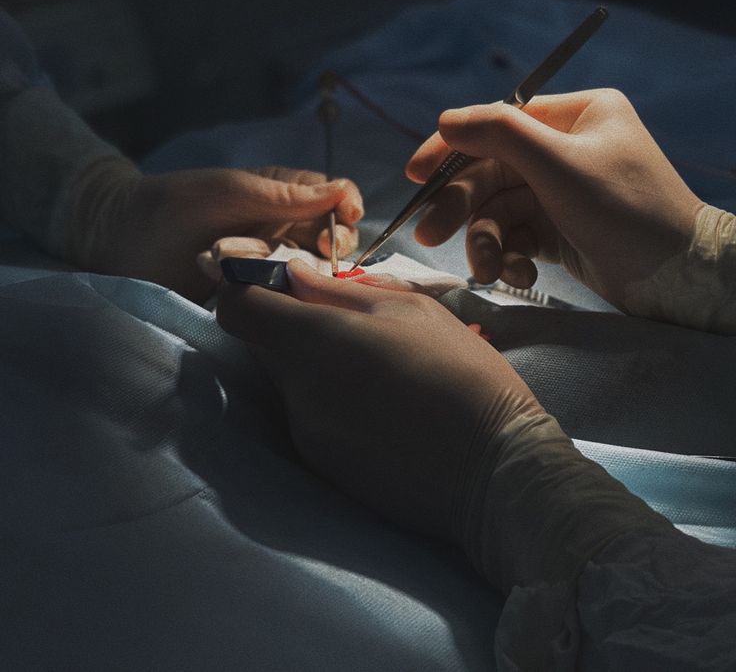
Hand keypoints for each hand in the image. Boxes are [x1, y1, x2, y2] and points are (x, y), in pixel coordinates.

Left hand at [90, 166, 362, 301]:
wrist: (120, 242)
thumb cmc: (174, 204)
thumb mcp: (231, 190)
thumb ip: (284, 194)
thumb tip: (342, 191)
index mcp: (283, 196)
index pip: (334, 198)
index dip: (346, 207)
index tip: (346, 218)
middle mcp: (283, 231)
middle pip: (331, 240)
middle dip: (332, 246)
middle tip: (321, 255)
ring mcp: (269, 267)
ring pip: (310, 274)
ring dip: (300, 274)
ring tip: (275, 274)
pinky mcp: (254, 298)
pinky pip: (284, 302)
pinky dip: (284, 302)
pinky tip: (271, 300)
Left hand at [216, 259, 541, 540]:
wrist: (496, 469)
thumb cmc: (460, 372)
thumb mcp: (410, 310)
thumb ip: (340, 291)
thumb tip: (295, 275)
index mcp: (313, 341)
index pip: (235, 307)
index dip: (250, 289)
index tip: (283, 286)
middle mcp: (296, 392)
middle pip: (264, 345)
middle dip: (293, 327)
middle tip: (352, 328)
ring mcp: (306, 437)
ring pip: (290, 383)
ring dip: (318, 369)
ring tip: (382, 374)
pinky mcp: (323, 470)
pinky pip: (311, 420)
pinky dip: (334, 406)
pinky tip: (385, 411)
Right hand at [405, 89, 703, 311]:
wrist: (678, 279)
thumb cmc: (626, 209)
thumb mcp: (559, 163)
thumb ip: (498, 134)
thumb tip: (445, 119)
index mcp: (577, 115)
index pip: (498, 122)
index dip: (453, 147)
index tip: (415, 173)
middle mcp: (567, 147)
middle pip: (492, 170)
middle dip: (462, 206)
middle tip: (427, 234)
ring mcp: (562, 190)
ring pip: (498, 208)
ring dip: (486, 241)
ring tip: (488, 270)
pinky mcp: (559, 229)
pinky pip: (515, 235)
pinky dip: (510, 256)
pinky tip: (521, 277)